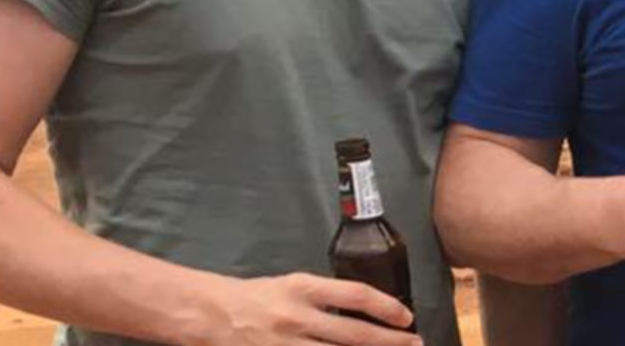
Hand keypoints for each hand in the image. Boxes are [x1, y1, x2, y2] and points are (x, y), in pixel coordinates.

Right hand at [191, 273, 419, 345]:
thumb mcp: (292, 285)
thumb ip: (324, 298)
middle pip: (355, 335)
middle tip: (415, 344)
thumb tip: (364, 312)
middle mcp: (298, 318)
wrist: (209, 316)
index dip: (386, 307)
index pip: (356, 296)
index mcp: (303, 289)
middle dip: (391, 342)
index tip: (406, 318)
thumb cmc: (255, 297)